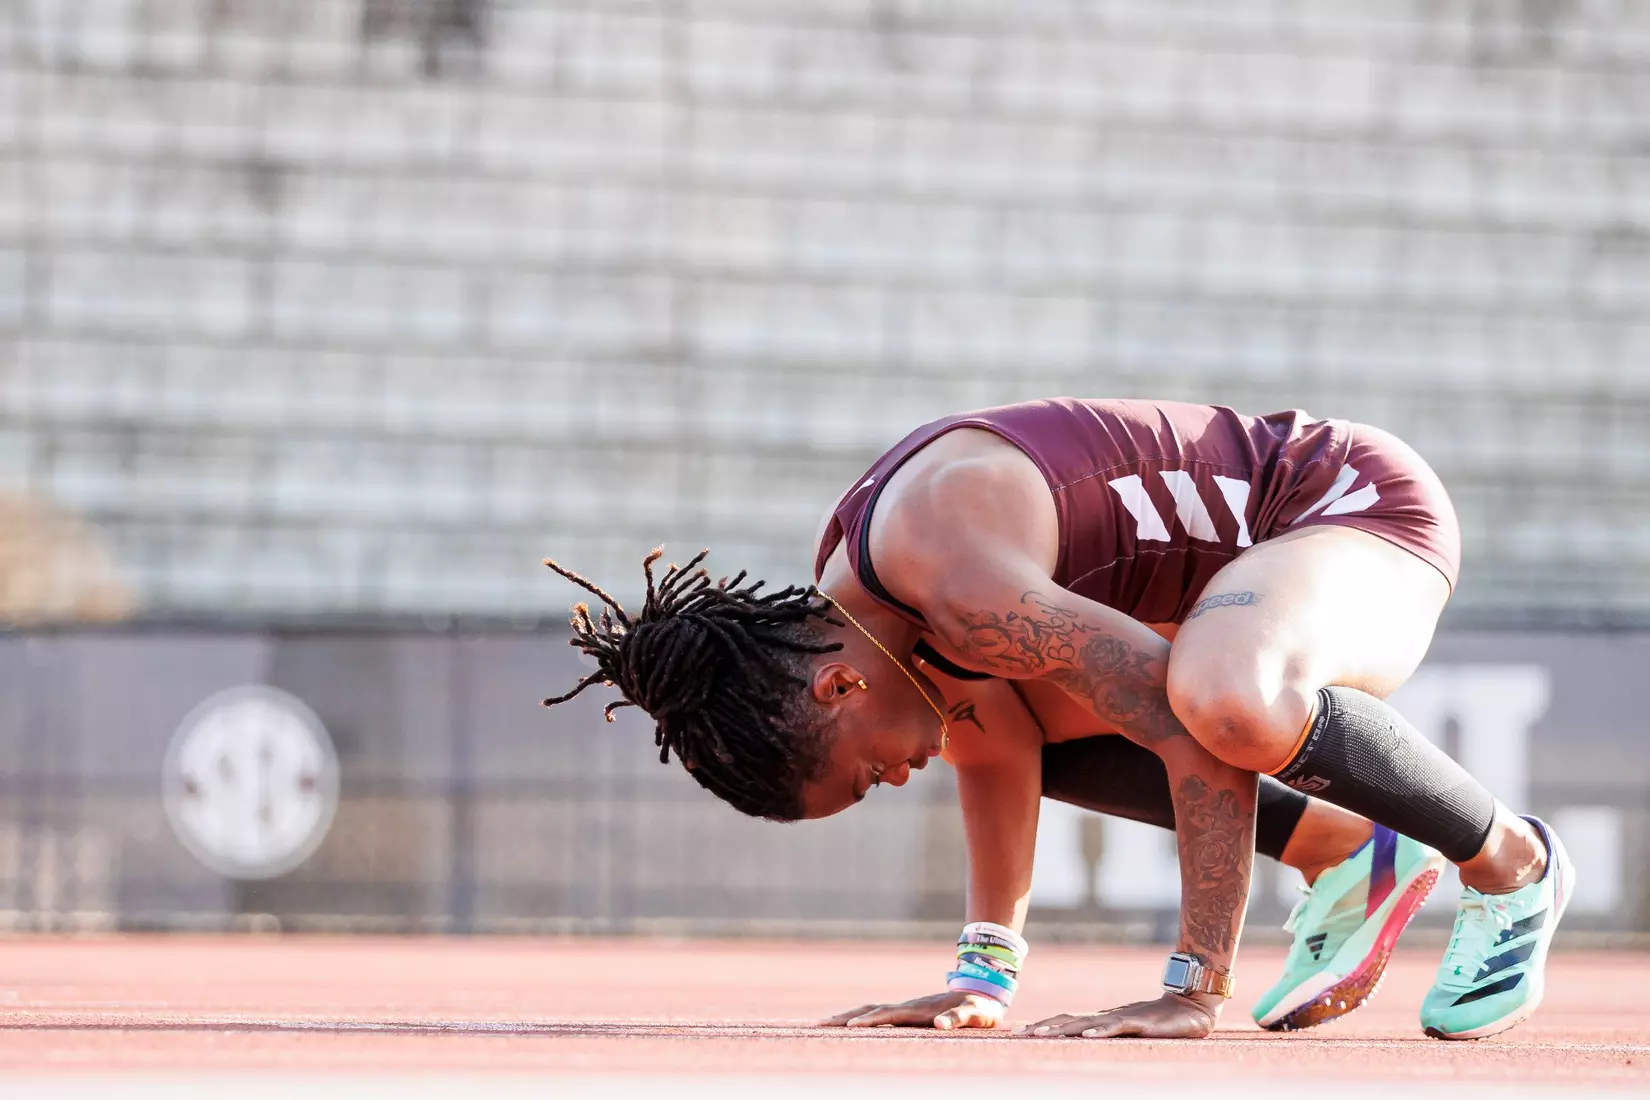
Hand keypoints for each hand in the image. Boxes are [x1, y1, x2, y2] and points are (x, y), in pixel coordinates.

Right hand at [817, 990, 1006, 1029]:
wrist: (983, 992)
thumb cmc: (980, 1007)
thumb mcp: (975, 1014)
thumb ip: (959, 1018)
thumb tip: (939, 1024)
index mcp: (920, 1008)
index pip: (889, 1015)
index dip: (870, 1020)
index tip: (851, 1027)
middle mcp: (908, 1007)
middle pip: (870, 1009)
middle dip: (845, 1016)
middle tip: (819, 1024)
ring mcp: (906, 1009)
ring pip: (871, 1010)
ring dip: (848, 1016)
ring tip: (825, 1023)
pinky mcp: (908, 1014)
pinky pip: (878, 1015)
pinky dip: (860, 1018)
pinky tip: (849, 1026)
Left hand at [1019, 992, 1218, 1038]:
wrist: (1191, 1007)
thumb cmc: (1161, 1021)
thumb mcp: (1131, 1030)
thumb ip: (1112, 1033)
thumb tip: (1089, 1040)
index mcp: (1104, 1020)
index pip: (1068, 1021)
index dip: (1046, 1025)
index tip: (1023, 1032)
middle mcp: (1108, 1017)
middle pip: (1069, 1020)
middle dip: (1044, 1027)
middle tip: (1019, 1034)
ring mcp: (1123, 1018)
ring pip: (1086, 1023)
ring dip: (1062, 1029)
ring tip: (1041, 1034)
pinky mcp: (1139, 1023)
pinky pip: (1116, 1027)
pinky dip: (1099, 1031)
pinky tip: (1085, 1036)